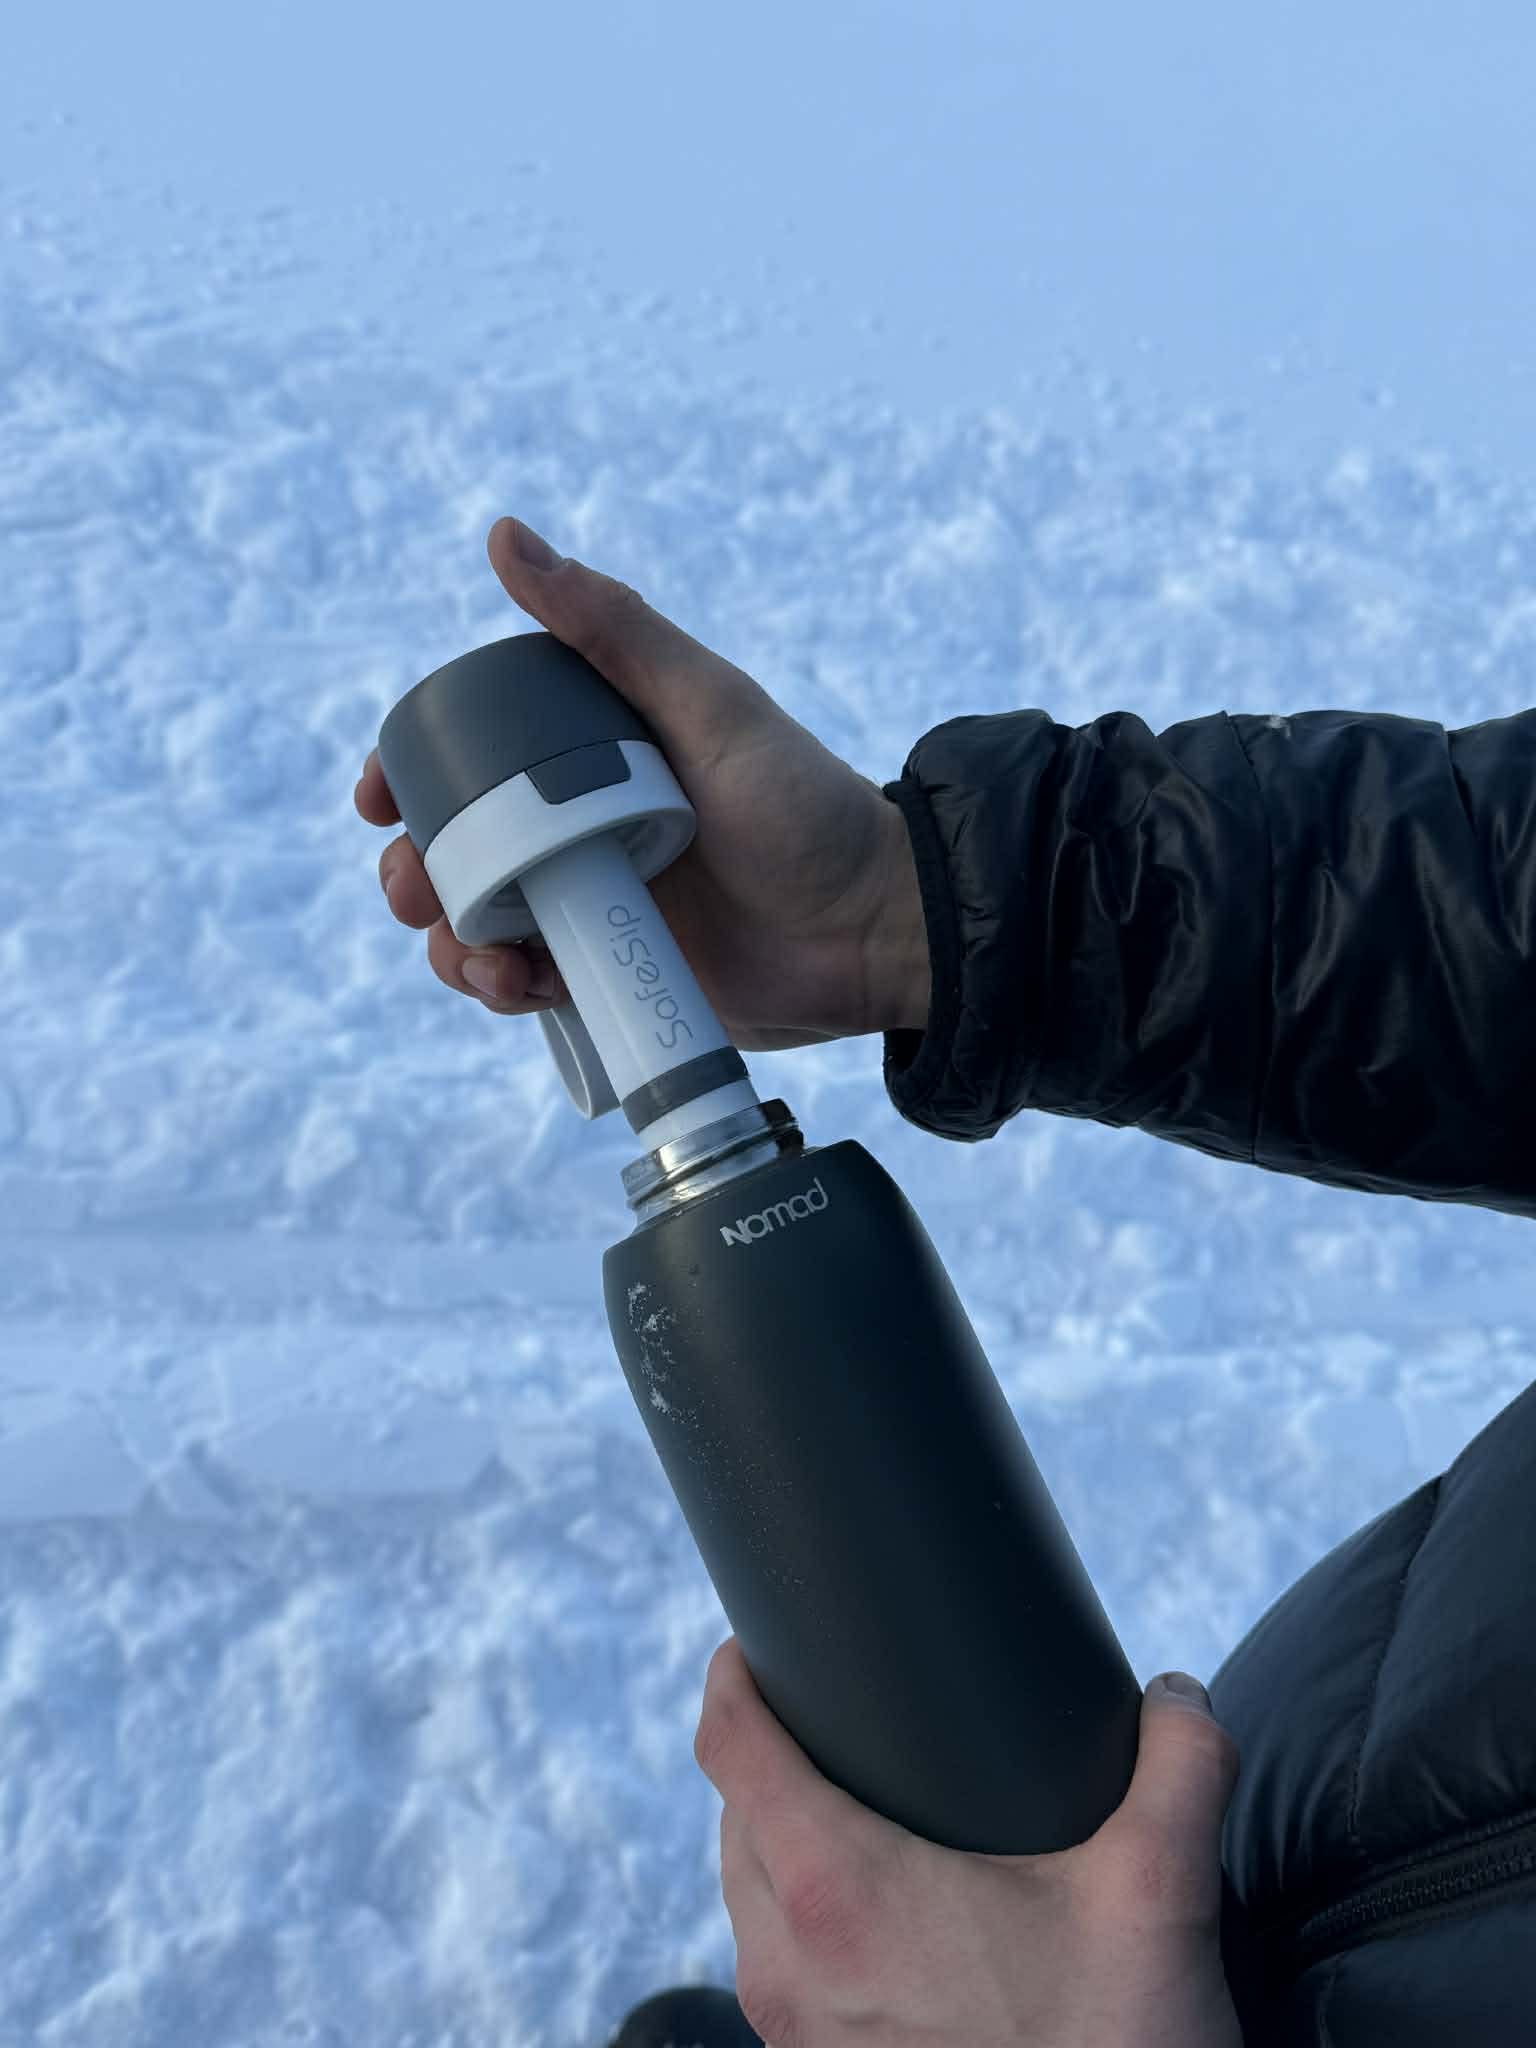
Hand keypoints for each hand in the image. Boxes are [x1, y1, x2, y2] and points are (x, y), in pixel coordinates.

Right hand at [355, 516, 931, 1048]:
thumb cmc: (807, 806)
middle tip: (413, 887)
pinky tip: (516, 988)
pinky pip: (529, 987)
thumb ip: (614, 629)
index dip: (414, 774)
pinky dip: (503, 990)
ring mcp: (594, 908)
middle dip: (416, 870)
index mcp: (593, 758)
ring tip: (481, 957)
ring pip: (479, 924)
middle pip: (458, 849)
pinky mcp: (612, 979)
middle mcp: (582, 831)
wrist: (876, 930)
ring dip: (453, 942)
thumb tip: (507, 538)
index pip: (476, 758)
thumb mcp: (709, 706)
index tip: (377, 796)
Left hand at [695, 1638, 1242, 2047]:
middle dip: (769, 1752)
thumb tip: (1177, 1694)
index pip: (731, 1749)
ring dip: (778, 1837)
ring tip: (851, 1799)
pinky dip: (799, 1912)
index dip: (732, 1676)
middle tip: (829, 1708)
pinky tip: (869, 1903)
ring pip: (747, 1898)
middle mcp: (791, 1968)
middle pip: (732, 1817)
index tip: (757, 1638)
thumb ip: (1181, 1765)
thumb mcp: (1161, 1891)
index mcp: (839, 1894)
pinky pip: (775, 1966)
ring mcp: (796, 2035)